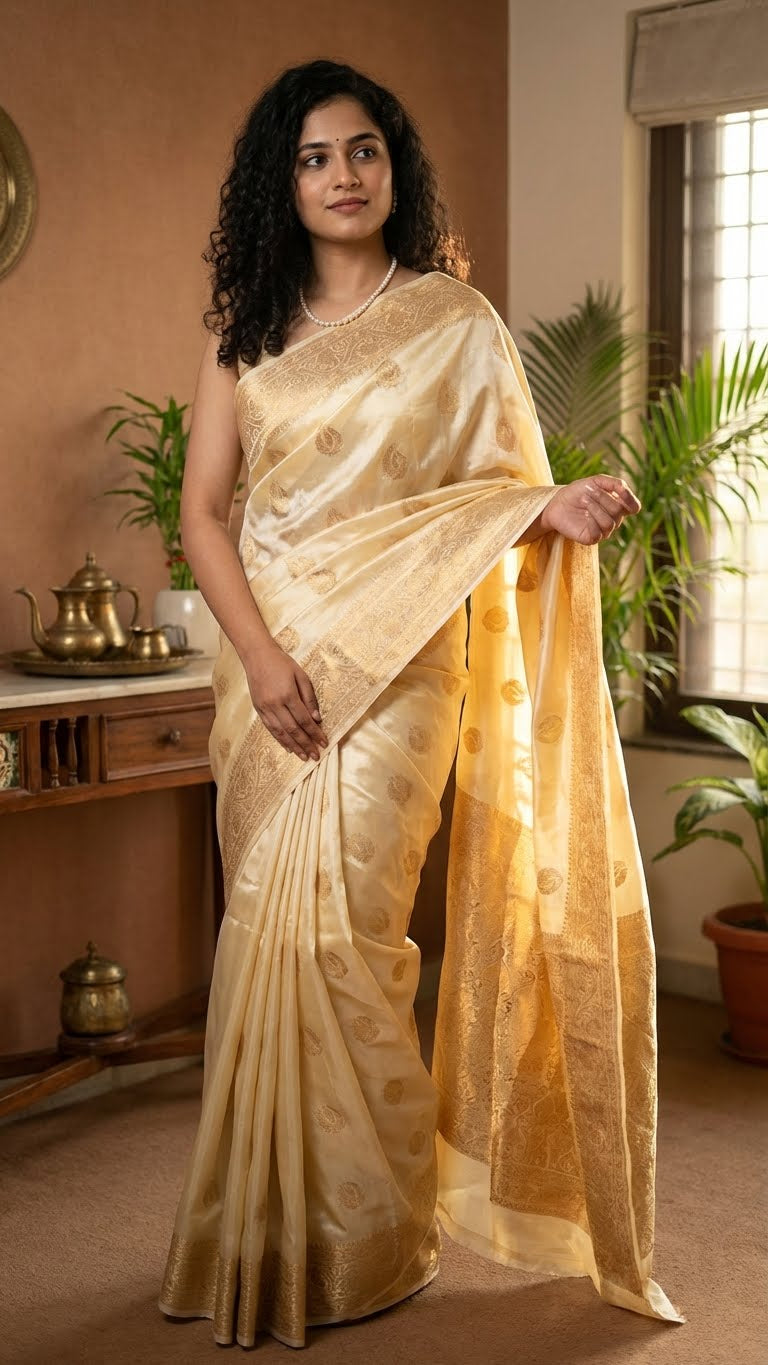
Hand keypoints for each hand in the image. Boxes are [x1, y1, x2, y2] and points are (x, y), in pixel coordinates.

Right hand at [244, 640, 328, 761]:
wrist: (257, 655)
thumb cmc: (282, 663)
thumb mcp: (301, 676)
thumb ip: (309, 698)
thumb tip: (317, 718)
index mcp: (288, 694)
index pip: (304, 720)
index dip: (315, 733)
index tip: (324, 742)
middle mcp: (275, 704)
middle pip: (293, 729)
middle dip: (306, 744)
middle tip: (316, 756)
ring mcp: (265, 708)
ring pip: (281, 732)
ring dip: (293, 746)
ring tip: (304, 757)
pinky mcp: (258, 709)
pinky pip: (270, 728)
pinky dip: (280, 739)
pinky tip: (288, 747)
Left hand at [541, 475, 640, 543]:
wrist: (557, 503)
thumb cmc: (578, 492)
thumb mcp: (597, 481)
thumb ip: (615, 483)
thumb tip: (626, 489)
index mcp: (618, 507)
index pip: (634, 507)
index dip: (630, 499)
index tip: (618, 488)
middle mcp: (613, 520)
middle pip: (619, 510)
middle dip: (603, 497)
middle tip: (588, 491)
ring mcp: (603, 531)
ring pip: (609, 522)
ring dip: (595, 508)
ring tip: (584, 500)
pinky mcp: (592, 539)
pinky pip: (598, 532)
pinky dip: (590, 519)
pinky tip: (582, 513)